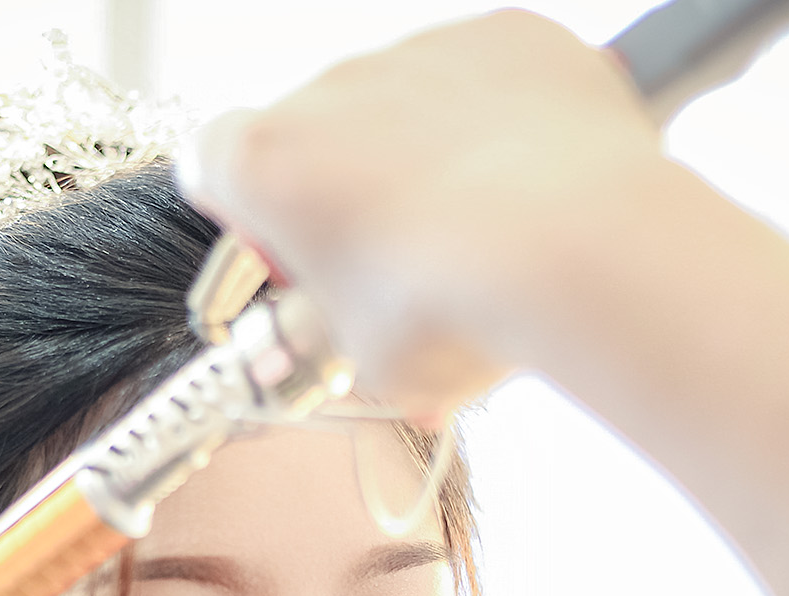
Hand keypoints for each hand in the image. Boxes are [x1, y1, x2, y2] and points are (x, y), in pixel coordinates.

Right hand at [183, 11, 661, 411]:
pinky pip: (491, 79)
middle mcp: (332, 89)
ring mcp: (421, 54)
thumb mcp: (364, 365)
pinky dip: (504, 125)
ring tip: (485, 240)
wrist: (575, 249)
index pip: (212, 163)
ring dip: (429, 160)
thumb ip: (334, 336)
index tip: (286, 248)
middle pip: (320, 135)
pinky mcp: (507, 37)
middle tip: (397, 269)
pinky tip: (535, 192)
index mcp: (268, 164)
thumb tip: (342, 340)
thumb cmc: (457, 305)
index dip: (250, 210)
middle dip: (350, 193)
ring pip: (409, 106)